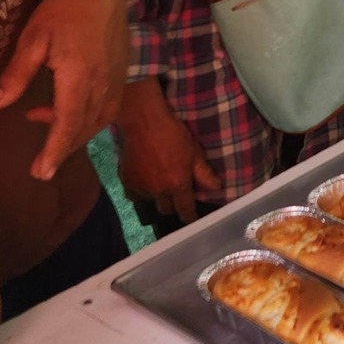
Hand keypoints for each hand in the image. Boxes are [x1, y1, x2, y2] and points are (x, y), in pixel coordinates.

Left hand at [0, 0, 124, 181]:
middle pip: (83, 129)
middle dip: (63, 150)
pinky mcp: (121, 75)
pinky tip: (70, 111)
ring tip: (50, 134)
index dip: (54, 151)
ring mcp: (116, 81)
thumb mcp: (33, 39)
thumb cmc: (63, 11)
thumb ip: (17, 75)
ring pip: (97, 121)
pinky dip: (89, 120)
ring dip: (75, 135)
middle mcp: (102, 85)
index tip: (41, 173)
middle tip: (40, 168)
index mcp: (79, 78)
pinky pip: (107, 109)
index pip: (67, 125)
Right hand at [116, 77, 221, 225]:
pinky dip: (140, 191)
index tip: (192, 220)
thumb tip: (217, 188)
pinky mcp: (126, 181)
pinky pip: (134, 194)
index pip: (185, 209)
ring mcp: (140, 188)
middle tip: (175, 196)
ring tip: (158, 184)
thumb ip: (204, 173)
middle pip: (166, 209)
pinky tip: (144, 180)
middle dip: (172, 206)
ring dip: (156, 197)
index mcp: (177, 185)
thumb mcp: (194, 152)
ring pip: (149, 201)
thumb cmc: (174, 134)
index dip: (189, 217)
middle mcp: (158, 191)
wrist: (144, 122)